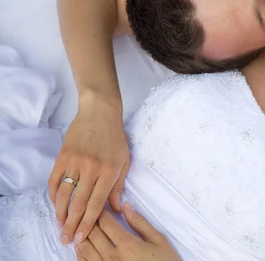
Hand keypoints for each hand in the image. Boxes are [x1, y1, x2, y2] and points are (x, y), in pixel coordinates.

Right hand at [48, 96, 129, 244]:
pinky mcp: (63, 156)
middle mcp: (91, 168)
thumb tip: (116, 209)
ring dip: (60, 212)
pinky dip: (53, 194)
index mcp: (109, 171)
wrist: (99, 113)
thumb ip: (118, 186)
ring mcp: (75, 162)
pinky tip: (55, 204)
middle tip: (66, 239)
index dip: (89, 223)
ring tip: (60, 225)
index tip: (82, 237)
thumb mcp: (124, 161)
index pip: (97, 203)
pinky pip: (54, 180)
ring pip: (64, 194)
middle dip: (72, 224)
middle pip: (79, 203)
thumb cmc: (115, 137)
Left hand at [75, 203, 180, 260]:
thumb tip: (126, 206)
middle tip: (88, 213)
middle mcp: (112, 257)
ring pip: (84, 249)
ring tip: (82, 228)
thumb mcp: (158, 241)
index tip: (99, 204)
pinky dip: (80, 254)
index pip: (105, 222)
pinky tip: (81, 247)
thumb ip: (140, 223)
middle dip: (88, 221)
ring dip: (82, 236)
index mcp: (127, 244)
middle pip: (92, 234)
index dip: (100, 211)